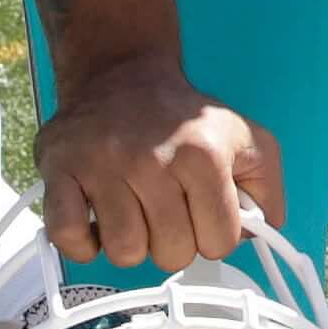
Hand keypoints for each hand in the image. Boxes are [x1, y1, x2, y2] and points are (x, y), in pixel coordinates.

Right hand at [30, 60, 280, 273]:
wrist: (122, 75)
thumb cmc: (186, 122)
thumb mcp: (248, 142)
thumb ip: (267, 191)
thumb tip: (256, 234)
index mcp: (205, 154)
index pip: (220, 242)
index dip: (213, 235)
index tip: (202, 213)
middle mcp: (153, 157)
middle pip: (172, 253)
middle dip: (173, 242)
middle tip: (165, 211)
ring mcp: (102, 164)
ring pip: (124, 252)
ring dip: (130, 243)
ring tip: (132, 211)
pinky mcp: (60, 169)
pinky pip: (69, 238)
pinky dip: (83, 243)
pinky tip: (97, 219)